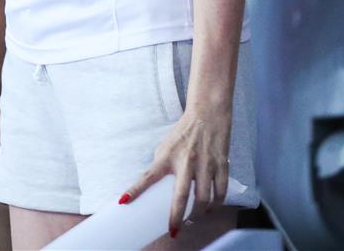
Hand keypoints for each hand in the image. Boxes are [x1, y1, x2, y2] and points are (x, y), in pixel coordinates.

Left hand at [118, 109, 230, 238]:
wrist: (207, 114)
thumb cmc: (183, 132)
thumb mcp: (166, 145)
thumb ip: (161, 165)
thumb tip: (157, 187)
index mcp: (167, 156)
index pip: (147, 176)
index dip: (134, 190)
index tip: (123, 202)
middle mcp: (186, 161)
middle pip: (181, 196)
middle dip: (177, 217)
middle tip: (174, 230)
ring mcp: (205, 164)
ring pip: (204, 199)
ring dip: (198, 214)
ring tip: (193, 219)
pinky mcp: (221, 164)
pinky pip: (220, 191)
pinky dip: (216, 203)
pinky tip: (211, 207)